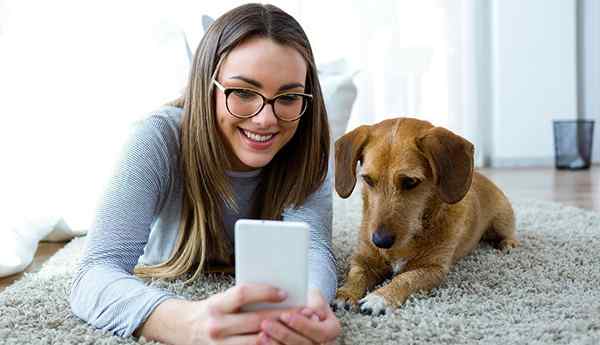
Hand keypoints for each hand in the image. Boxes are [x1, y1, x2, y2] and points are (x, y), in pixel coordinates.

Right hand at [185, 283, 300, 344]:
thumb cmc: (211, 310)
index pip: (243, 294)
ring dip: (281, 336)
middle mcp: (217, 326)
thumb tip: (278, 293)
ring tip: (299, 330)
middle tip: (304, 312)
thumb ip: (244, 298)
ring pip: (258, 342)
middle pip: (256, 321)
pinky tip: (283, 343)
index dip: (265, 292)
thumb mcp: (222, 299)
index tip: (285, 293)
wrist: (184, 329)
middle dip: (283, 316)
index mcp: (217, 305)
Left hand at [258, 289, 341, 344]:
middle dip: (283, 334)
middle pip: (303, 344)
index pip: (318, 331)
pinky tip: (261, 342)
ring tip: (261, 334)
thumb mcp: (316, 297)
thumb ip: (314, 302)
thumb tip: (308, 310)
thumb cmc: (311, 302)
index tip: (285, 315)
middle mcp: (325, 344)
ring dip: (275, 344)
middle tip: (265, 323)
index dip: (301, 324)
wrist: (310, 313)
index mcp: (332, 330)